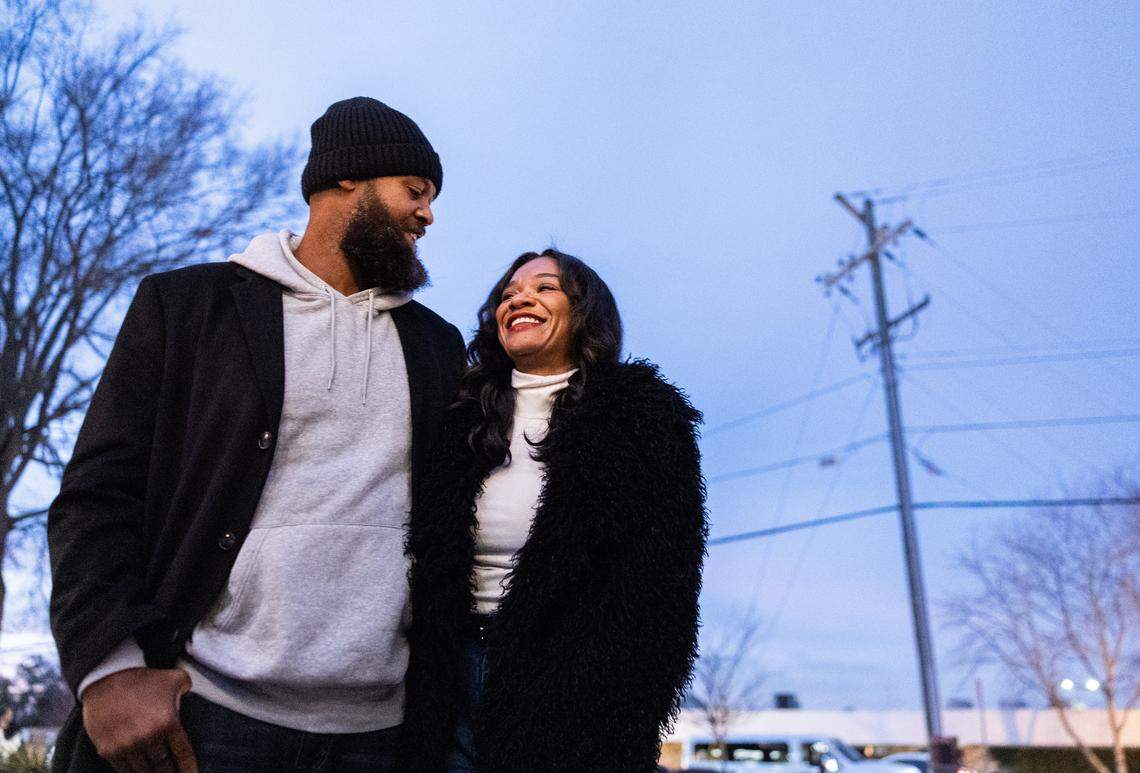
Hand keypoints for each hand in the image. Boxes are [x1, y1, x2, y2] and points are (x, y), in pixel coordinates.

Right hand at [82, 667, 197, 772]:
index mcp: (168, 723)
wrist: (106, 678)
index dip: (188, 769)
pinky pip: (123, 770)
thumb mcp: (175, 678)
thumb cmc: (144, 679)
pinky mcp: (108, 750)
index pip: (183, 755)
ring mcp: (127, 746)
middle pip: (163, 768)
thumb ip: (189, 689)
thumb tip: (194, 696)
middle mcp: (148, 738)